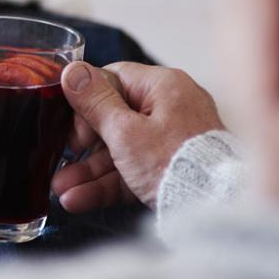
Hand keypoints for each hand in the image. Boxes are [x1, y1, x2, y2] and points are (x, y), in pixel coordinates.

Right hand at [52, 61, 225, 211]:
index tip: (70, 124)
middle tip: (63, 159)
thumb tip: (72, 69)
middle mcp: (170, 107)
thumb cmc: (175, 163)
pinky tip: (78, 199)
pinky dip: (109, 183)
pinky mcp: (173, 167)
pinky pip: (134, 169)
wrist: (217, 209)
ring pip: (120, 149)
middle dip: (82, 146)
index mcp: (163, 86)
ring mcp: (173, 139)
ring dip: (89, 170)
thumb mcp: (124, 131)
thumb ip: (94, 101)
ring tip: (61, 190)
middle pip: (113, 118)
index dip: (86, 101)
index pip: (113, 79)